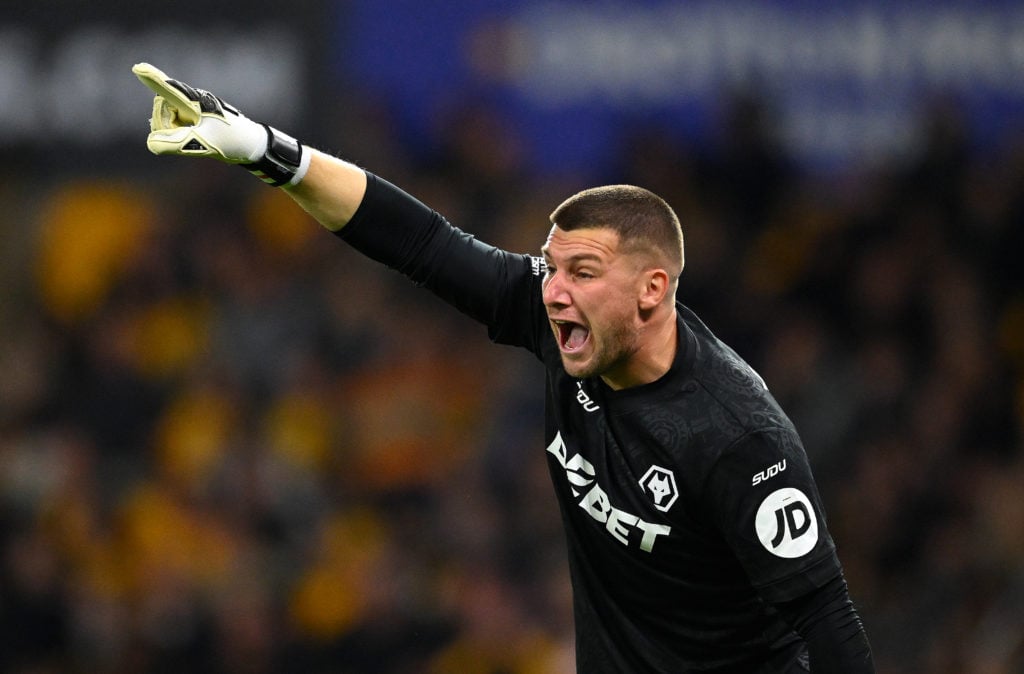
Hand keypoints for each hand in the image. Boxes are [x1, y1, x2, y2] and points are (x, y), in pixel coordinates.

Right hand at [132, 62, 307, 185]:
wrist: (250, 145)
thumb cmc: (232, 140)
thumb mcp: (206, 144)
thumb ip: (177, 144)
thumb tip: (152, 143)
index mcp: (197, 102)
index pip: (171, 90)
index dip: (153, 79)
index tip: (139, 67)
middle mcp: (191, 100)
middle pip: (160, 110)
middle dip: (167, 126)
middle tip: (195, 137)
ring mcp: (189, 109)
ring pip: (164, 120)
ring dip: (174, 133)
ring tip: (200, 138)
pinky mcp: (190, 118)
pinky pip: (171, 127)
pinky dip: (177, 136)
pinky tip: (194, 139)